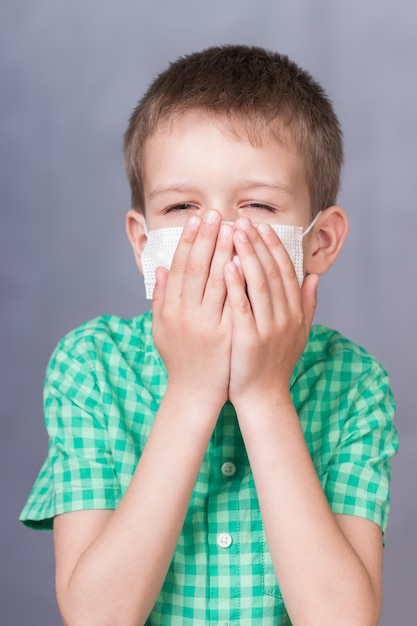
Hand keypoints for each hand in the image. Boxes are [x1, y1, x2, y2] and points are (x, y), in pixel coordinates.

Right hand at [152, 210, 233, 411]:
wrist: (195, 392)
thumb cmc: (180, 358)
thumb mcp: (161, 328)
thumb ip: (161, 298)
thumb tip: (160, 268)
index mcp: (170, 308)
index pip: (179, 266)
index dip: (187, 241)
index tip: (196, 219)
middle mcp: (185, 313)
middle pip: (197, 267)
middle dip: (206, 238)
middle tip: (215, 212)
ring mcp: (206, 323)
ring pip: (216, 280)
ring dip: (224, 251)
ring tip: (233, 227)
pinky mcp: (225, 333)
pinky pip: (233, 300)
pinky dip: (238, 279)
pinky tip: (244, 259)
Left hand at [225, 218, 318, 407]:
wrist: (262, 395)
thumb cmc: (275, 362)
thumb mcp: (298, 333)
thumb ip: (307, 304)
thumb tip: (314, 277)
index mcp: (294, 312)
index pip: (285, 270)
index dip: (273, 246)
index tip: (261, 225)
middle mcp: (285, 316)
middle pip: (272, 271)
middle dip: (257, 243)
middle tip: (243, 220)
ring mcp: (268, 327)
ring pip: (259, 283)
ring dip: (247, 255)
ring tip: (234, 232)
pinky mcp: (249, 338)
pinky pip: (242, 305)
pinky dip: (236, 283)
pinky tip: (226, 264)